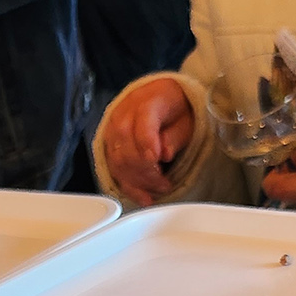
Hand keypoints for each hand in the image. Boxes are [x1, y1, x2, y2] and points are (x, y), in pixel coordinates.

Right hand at [101, 77, 193, 206]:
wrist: (159, 97)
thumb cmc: (175, 109)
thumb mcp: (186, 118)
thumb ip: (175, 136)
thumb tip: (164, 153)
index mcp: (146, 101)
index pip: (142, 123)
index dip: (147, 143)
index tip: (158, 159)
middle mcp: (124, 115)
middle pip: (126, 147)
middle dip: (146, 171)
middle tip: (165, 183)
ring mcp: (113, 131)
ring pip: (118, 161)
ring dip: (139, 181)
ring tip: (159, 189)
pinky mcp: (110, 146)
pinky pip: (114, 170)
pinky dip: (129, 187)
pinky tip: (144, 197)